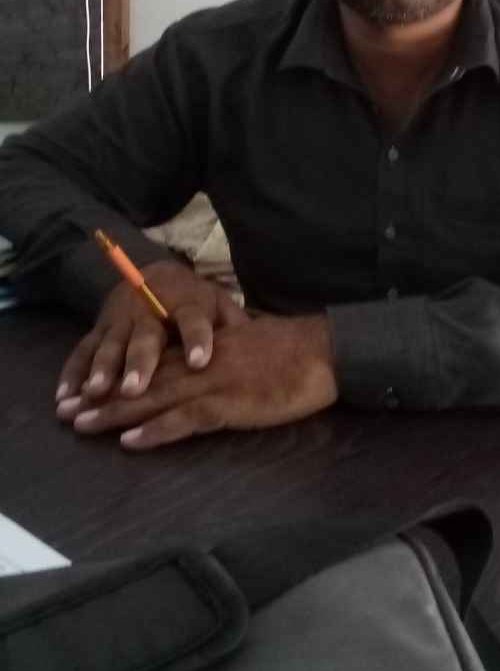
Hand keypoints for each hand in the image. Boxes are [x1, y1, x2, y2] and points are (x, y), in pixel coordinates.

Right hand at [54, 260, 247, 407]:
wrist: (151, 273)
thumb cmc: (193, 299)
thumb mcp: (218, 304)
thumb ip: (235, 324)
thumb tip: (264, 342)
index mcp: (187, 303)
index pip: (195, 320)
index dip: (198, 338)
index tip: (201, 360)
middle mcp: (150, 311)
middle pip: (145, 338)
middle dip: (139, 363)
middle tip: (136, 388)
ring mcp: (120, 321)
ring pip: (110, 347)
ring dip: (101, 371)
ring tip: (95, 394)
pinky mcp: (98, 331)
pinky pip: (81, 353)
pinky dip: (71, 375)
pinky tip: (64, 398)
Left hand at [58, 315, 337, 448]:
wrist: (325, 352)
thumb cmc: (295, 351)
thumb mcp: (251, 343)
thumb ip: (223, 352)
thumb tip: (205, 361)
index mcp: (207, 346)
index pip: (153, 360)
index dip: (117, 374)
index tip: (85, 386)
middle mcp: (203, 361)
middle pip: (143, 379)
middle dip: (102, 395)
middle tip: (65, 411)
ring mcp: (214, 381)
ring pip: (155, 397)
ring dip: (116, 412)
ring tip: (81, 425)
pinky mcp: (230, 403)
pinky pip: (186, 419)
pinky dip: (156, 430)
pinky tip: (131, 442)